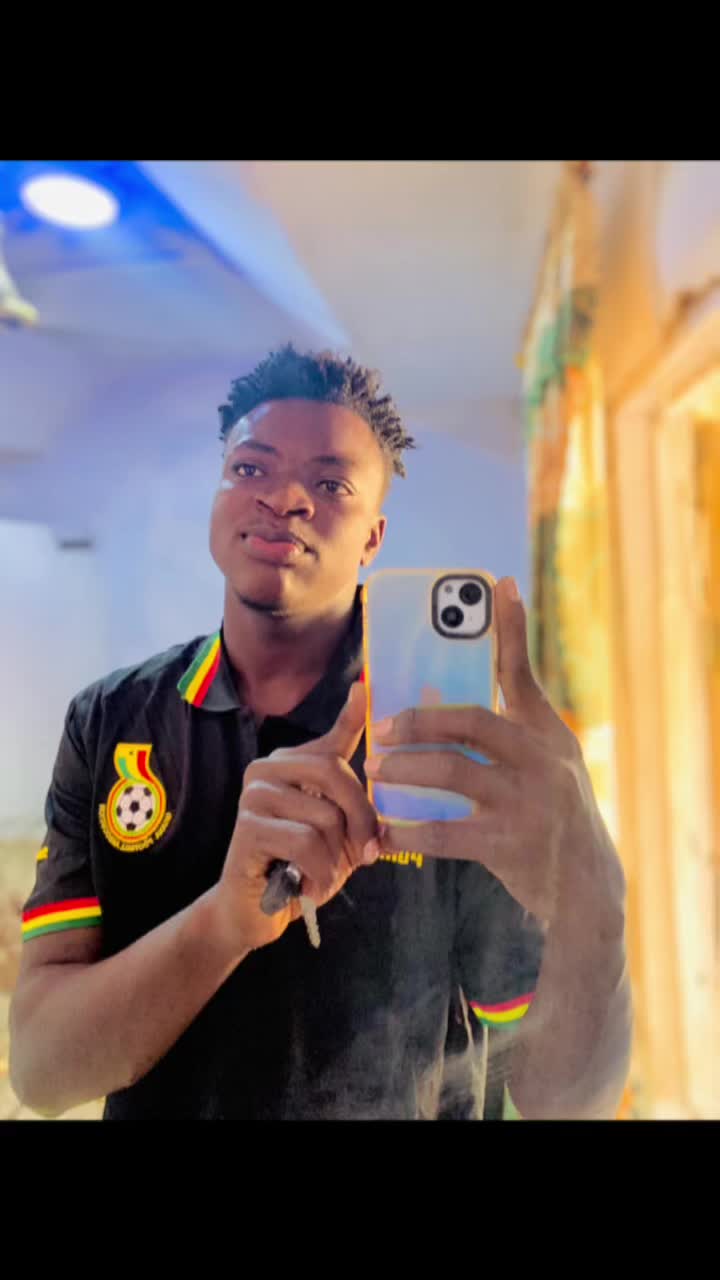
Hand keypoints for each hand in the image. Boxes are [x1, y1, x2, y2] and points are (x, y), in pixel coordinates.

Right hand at [214, 681, 380, 951]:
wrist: (253, 911)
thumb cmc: (301, 866)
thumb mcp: (336, 829)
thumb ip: (352, 797)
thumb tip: (371, 760)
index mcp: (292, 763)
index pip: (333, 735)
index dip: (353, 713)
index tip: (366, 684)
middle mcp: (268, 768)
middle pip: (335, 773)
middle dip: (362, 819)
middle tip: (365, 855)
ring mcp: (253, 795)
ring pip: (324, 816)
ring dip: (336, 859)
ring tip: (324, 875)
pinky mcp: (246, 827)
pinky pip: (305, 843)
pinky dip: (318, 873)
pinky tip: (308, 887)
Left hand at [365, 578, 625, 929]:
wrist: (586, 887)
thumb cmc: (554, 814)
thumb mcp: (551, 763)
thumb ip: (513, 728)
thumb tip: (456, 687)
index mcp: (548, 734)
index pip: (523, 673)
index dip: (510, 628)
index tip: (498, 584)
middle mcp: (542, 761)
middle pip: (471, 722)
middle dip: (418, 720)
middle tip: (381, 726)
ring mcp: (527, 803)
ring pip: (451, 773)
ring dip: (404, 769)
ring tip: (375, 770)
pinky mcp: (509, 845)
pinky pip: (446, 831)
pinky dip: (409, 830)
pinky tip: (384, 830)